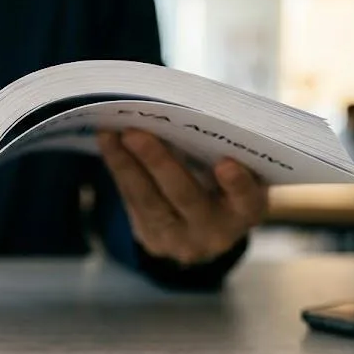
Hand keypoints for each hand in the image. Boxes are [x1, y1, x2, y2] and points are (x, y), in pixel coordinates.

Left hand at [97, 130, 267, 265]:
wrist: (206, 232)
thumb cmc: (227, 186)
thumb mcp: (242, 175)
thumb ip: (226, 153)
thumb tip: (185, 113)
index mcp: (245, 211)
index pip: (246, 199)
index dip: (237, 184)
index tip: (225, 163)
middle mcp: (215, 231)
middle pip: (185, 196)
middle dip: (158, 163)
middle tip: (135, 133)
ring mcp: (180, 240)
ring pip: (149, 200)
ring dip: (126, 164)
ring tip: (110, 133)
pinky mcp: (151, 238)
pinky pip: (132, 201)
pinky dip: (119, 169)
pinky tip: (108, 143)